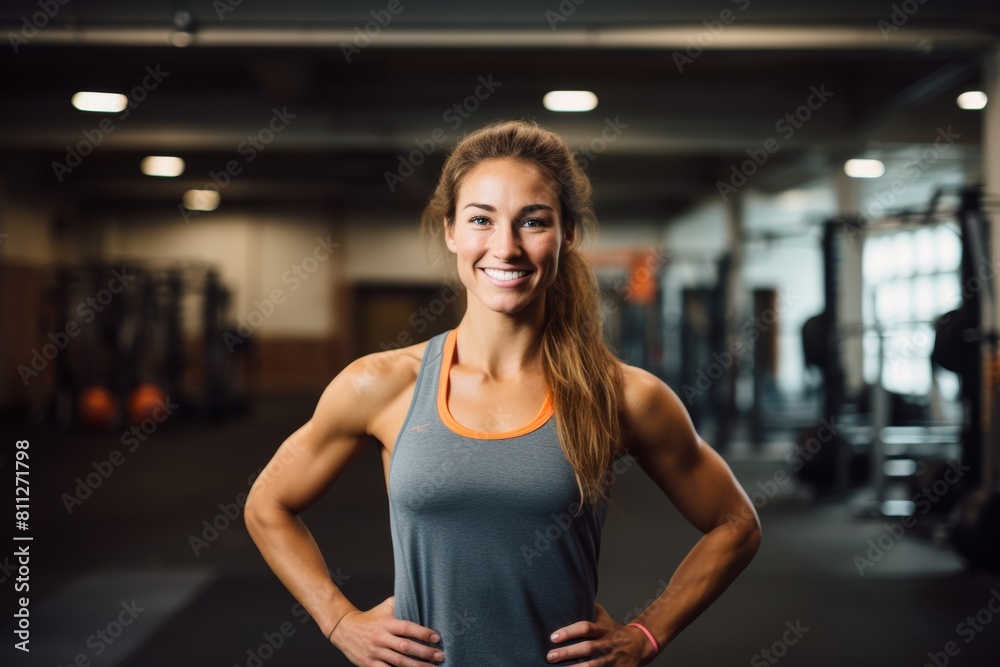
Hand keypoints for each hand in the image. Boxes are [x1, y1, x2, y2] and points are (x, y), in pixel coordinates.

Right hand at [329, 595, 444, 665]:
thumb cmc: (370, 618)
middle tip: (440, 656)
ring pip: (399, 662)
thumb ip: (402, 602)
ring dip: (417, 666)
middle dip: (425, 653)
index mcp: (386, 623)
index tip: (437, 638)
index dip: (423, 633)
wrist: (345, 629)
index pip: (407, 628)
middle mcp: (381, 638)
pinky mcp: (369, 664)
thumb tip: (421, 598)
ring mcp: (375, 653)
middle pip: (406, 647)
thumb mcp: (385, 607)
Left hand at [546, 603, 652, 664]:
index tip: (553, 637)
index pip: (585, 628)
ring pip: (593, 665)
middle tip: (550, 656)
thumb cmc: (613, 630)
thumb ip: (588, 609)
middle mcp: (607, 644)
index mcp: (603, 629)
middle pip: (587, 648)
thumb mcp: (603, 617)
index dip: (569, 632)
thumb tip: (568, 598)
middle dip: (567, 652)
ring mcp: (611, 659)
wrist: (638, 645)